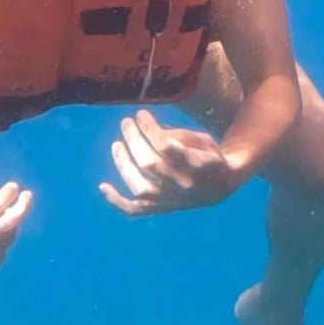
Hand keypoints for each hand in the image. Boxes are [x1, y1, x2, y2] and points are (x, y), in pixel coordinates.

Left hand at [99, 109, 239, 216]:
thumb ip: (175, 135)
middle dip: (134, 139)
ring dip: (123, 164)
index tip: (141, 114)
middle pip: (149, 164)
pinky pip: (135, 210)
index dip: (149, 129)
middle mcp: (182, 186)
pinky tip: (102, 186)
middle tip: (126, 122)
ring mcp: (169, 200)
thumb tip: (144, 127)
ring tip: (116, 144)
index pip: (166, 146)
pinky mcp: (160, 208)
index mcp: (198, 165)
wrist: (221, 187)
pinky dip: (116, 201)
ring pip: (139, 186)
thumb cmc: (208, 156)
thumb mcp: (201, 139)